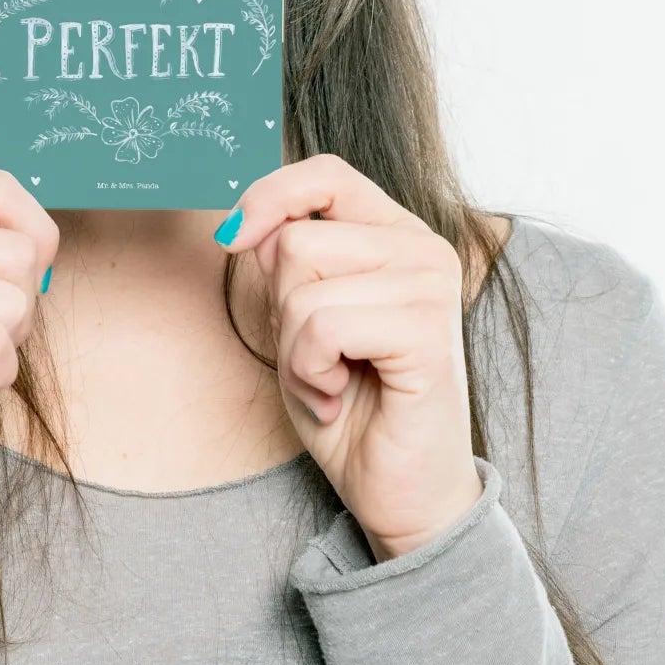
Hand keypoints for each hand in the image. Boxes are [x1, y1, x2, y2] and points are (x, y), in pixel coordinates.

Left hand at [222, 154, 482, 559]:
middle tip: (315, 358)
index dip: (269, 196)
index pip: (326, 175)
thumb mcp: (298, 318)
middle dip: (281, 309)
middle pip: (296, 241)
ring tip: (331, 380)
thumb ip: (284, 262)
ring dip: (294, 349)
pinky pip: (324, 326)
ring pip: (303, 286)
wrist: (397, 490)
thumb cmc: (349, 403)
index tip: (232, 238)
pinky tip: (340, 396)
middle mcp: (423, 249)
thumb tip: (247, 226)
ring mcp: (432, 288)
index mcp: (395, 234)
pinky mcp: (430, 334)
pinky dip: (310, 371)